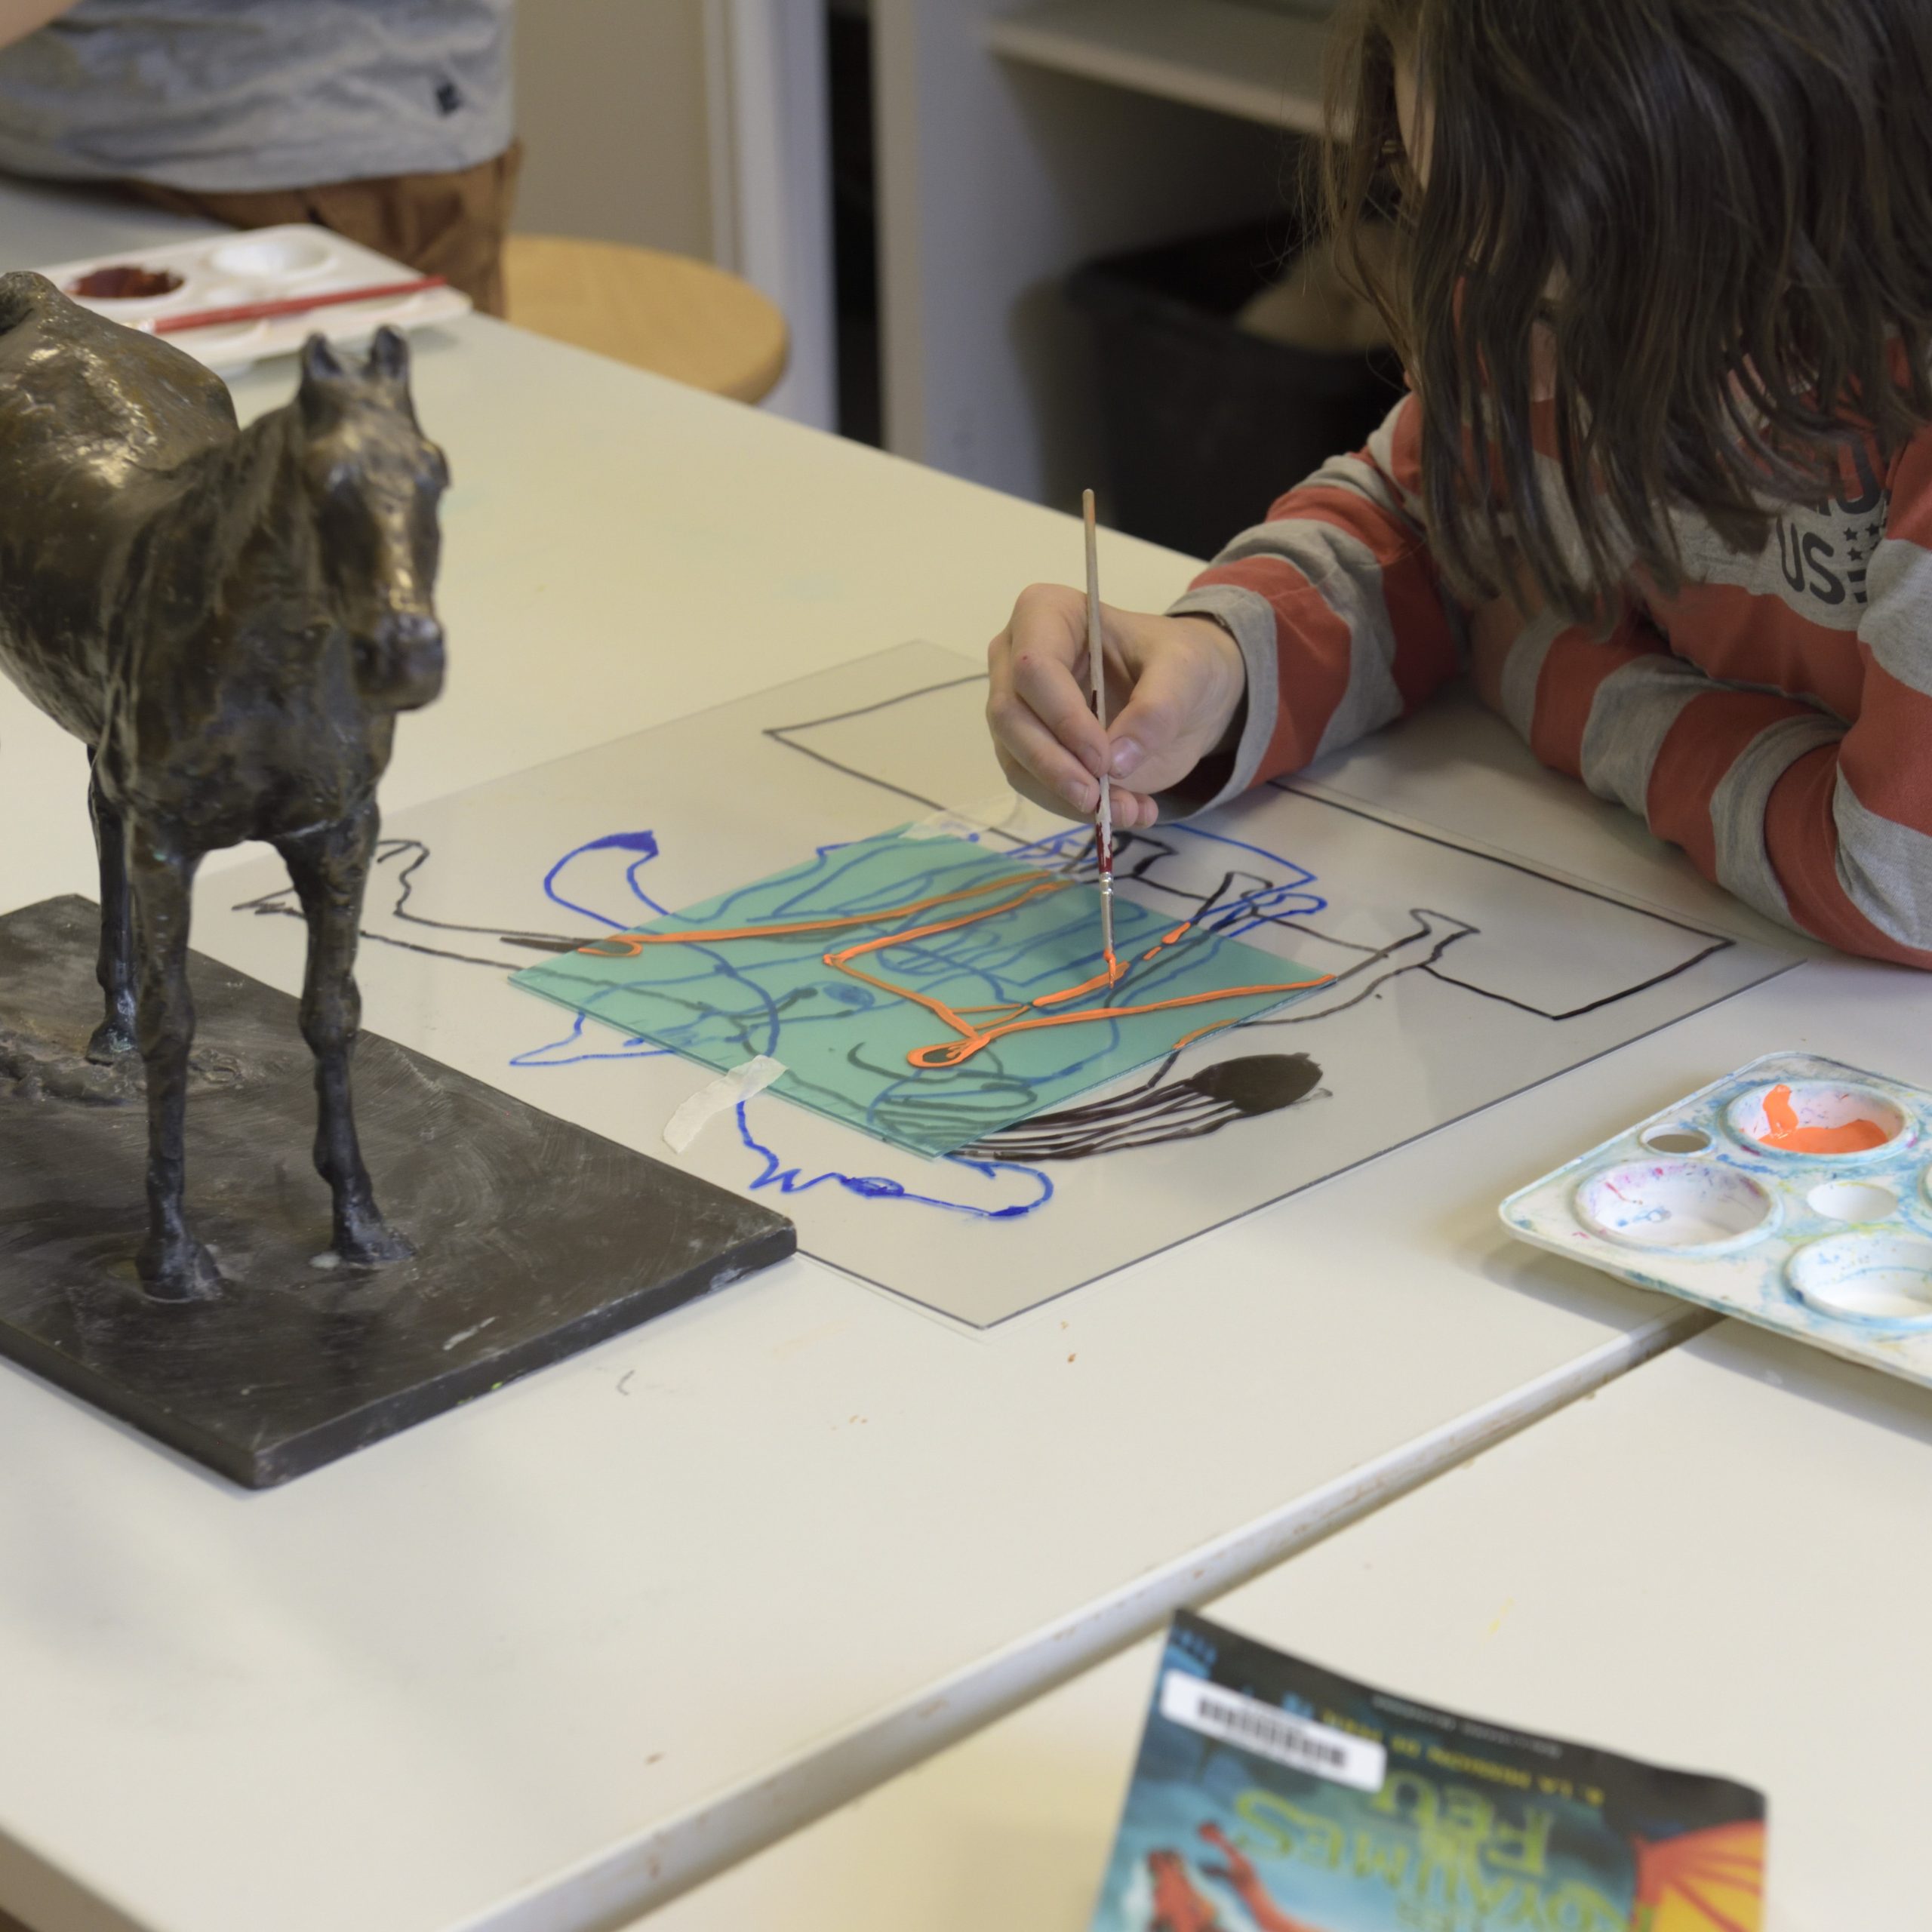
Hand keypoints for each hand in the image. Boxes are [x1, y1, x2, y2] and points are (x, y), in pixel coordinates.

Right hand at [986, 584, 1245, 830]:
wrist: (1186, 693)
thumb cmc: (1181, 662)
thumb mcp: (1186, 672)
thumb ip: (1156, 709)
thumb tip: (1117, 762)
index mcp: (1046, 614)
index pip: (1032, 667)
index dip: (1063, 717)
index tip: (1104, 759)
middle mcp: (1015, 657)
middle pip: (1010, 717)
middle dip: (1054, 767)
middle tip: (1099, 801)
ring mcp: (1018, 706)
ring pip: (1015, 759)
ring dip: (1066, 798)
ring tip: (1128, 811)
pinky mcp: (1029, 749)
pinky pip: (1035, 786)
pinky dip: (1075, 808)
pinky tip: (1128, 810)